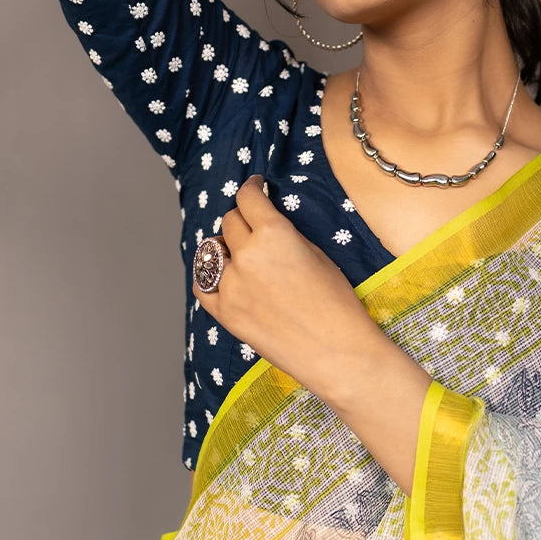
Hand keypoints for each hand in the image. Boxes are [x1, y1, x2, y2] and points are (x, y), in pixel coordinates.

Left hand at [193, 175, 384, 403]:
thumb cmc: (337, 304)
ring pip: (214, 251)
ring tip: (241, 255)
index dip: (252, 188)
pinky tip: (224, 277)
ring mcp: (230, 285)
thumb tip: (266, 224)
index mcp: (273, 234)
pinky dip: (212, 277)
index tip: (255, 187)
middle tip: (254, 225)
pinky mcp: (224, 313)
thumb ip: (285, 235)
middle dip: (242, 219)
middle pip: (230, 222)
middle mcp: (246, 255)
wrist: (336, 352)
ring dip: (227, 247)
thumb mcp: (317, 255)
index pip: (248, 197)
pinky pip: (203, 285)